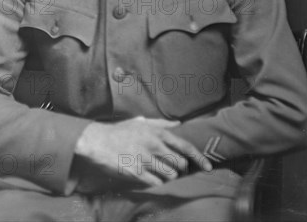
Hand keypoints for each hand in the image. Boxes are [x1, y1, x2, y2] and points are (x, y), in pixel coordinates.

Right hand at [74, 116, 211, 187]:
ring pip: (170, 175)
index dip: (199, 158)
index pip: (185, 146)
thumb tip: (179, 124)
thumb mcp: (141, 122)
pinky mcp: (137, 173)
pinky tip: (151, 176)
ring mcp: (146, 160)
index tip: (208, 166)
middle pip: (180, 163)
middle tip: (175, 168)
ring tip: (161, 171)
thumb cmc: (120, 131)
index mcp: (157, 132)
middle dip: (181, 168)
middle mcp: (154, 146)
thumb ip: (161, 123)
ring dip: (169, 175)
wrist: (98, 142)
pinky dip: (157, 181)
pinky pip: (157, 183)